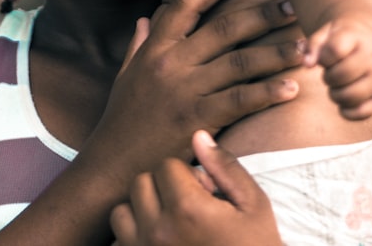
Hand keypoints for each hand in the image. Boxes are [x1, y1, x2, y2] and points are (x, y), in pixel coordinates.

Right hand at [83, 0, 301, 185]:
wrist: (112, 165)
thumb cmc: (122, 122)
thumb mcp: (124, 77)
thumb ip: (138, 46)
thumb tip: (144, 19)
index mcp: (155, 50)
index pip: (184, 6)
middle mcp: (170, 64)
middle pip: (223, 29)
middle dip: (262, 14)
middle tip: (294, 4)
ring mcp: (183, 91)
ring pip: (239, 63)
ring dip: (276, 52)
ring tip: (307, 46)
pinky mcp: (196, 119)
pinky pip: (239, 101)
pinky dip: (267, 92)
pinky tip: (292, 87)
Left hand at [110, 130, 281, 245]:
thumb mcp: (253, 207)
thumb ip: (225, 168)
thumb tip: (198, 136)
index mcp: (188, 209)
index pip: (166, 165)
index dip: (187, 174)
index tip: (205, 193)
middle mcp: (158, 231)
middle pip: (141, 183)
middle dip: (163, 187)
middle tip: (188, 206)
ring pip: (122, 211)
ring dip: (142, 211)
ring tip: (170, 223)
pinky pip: (118, 241)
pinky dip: (132, 237)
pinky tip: (160, 241)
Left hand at [304, 18, 371, 119]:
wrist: (371, 43)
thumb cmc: (342, 40)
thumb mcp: (326, 34)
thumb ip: (313, 46)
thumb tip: (307, 64)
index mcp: (358, 39)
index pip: (335, 50)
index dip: (322, 58)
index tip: (324, 59)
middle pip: (341, 75)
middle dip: (328, 77)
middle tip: (329, 74)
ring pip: (351, 96)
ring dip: (335, 95)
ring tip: (336, 85)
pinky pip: (362, 113)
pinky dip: (347, 112)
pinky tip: (343, 101)